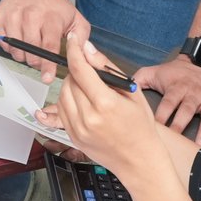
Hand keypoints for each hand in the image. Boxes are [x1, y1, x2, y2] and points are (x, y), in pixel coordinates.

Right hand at [0, 0, 84, 79]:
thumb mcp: (75, 17)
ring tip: (31, 44)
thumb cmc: (52, 4)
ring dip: (24, 55)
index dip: (48, 65)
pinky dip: (12, 48)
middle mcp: (30, 15)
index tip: (47, 77)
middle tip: (42, 56)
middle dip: (37, 61)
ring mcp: (12, 16)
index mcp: (51, 17)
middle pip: (31, 53)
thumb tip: (83, 55)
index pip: (49, 46)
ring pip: (16, 51)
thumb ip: (82, 38)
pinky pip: (4, 45)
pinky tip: (20, 38)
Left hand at [58, 30, 178, 180]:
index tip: (72, 40)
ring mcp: (78, 129)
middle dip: (77, 72)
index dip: (73, 50)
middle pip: (69, 81)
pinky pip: (59, 112)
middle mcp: (88, 117)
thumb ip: (106, 68)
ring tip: (89, 90)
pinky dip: (66, 102)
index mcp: (105, 103)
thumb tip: (88, 49)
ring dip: (70, 87)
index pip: (80, 69)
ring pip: (61, 96)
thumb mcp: (131, 92)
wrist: (140, 160)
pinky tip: (77, 101)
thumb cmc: (141, 126)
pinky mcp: (73, 137)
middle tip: (90, 74)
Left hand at [136, 53, 200, 142]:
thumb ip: (139, 80)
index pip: (168, 103)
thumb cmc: (177, 72)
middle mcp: (193, 93)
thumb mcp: (156, 72)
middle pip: (186, 110)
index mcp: (176, 88)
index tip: (155, 128)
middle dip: (181, 125)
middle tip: (176, 139)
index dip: (162, 115)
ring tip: (200, 144)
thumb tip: (122, 87)